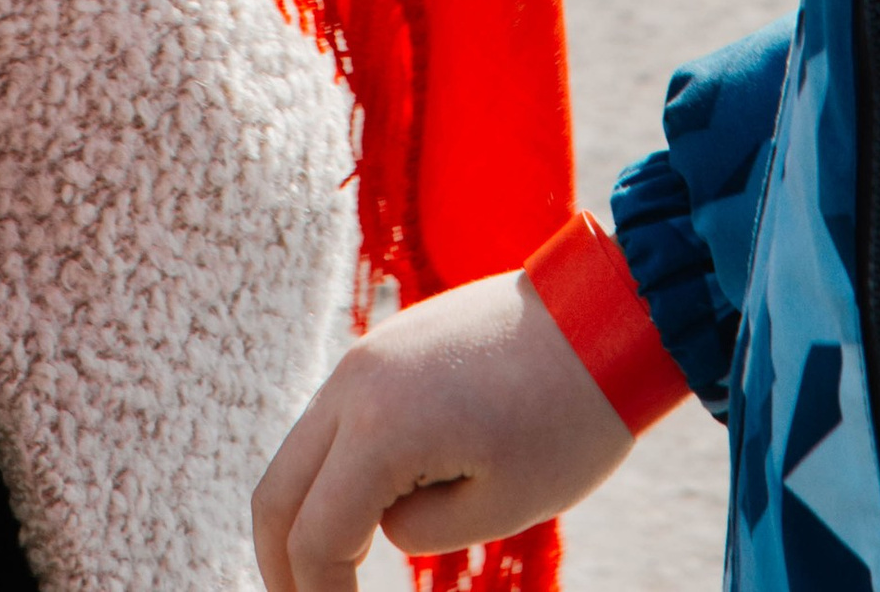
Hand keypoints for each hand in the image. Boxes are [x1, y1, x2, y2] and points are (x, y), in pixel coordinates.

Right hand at [253, 272, 632, 588]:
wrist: (604, 314)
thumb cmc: (566, 417)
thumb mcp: (498, 505)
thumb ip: (419, 529)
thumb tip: (383, 523)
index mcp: (378, 427)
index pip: (315, 538)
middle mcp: (354, 383)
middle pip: (275, 493)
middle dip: (282, 565)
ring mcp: (366, 356)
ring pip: (297, 453)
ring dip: (301, 517)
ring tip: (332, 574)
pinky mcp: (387, 347)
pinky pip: (332, 422)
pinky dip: (330, 475)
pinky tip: (363, 514)